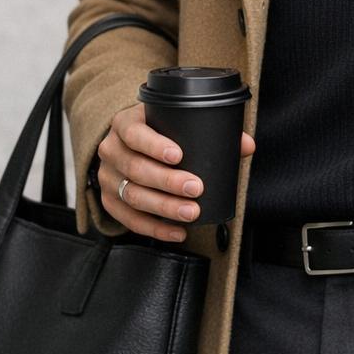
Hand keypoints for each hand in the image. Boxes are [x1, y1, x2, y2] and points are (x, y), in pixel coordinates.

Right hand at [95, 102, 255, 241]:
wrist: (128, 145)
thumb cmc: (158, 132)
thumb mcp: (174, 123)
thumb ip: (210, 131)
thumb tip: (246, 145)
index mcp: (125, 124)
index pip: (134, 133)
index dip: (154, 145)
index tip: (179, 155)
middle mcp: (111, 149)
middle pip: (135, 168)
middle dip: (167, 181)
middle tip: (196, 188)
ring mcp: (107, 177)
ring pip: (132, 195)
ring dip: (164, 207)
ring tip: (191, 212)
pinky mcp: (109, 201)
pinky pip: (129, 219)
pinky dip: (155, 228)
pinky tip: (178, 231)